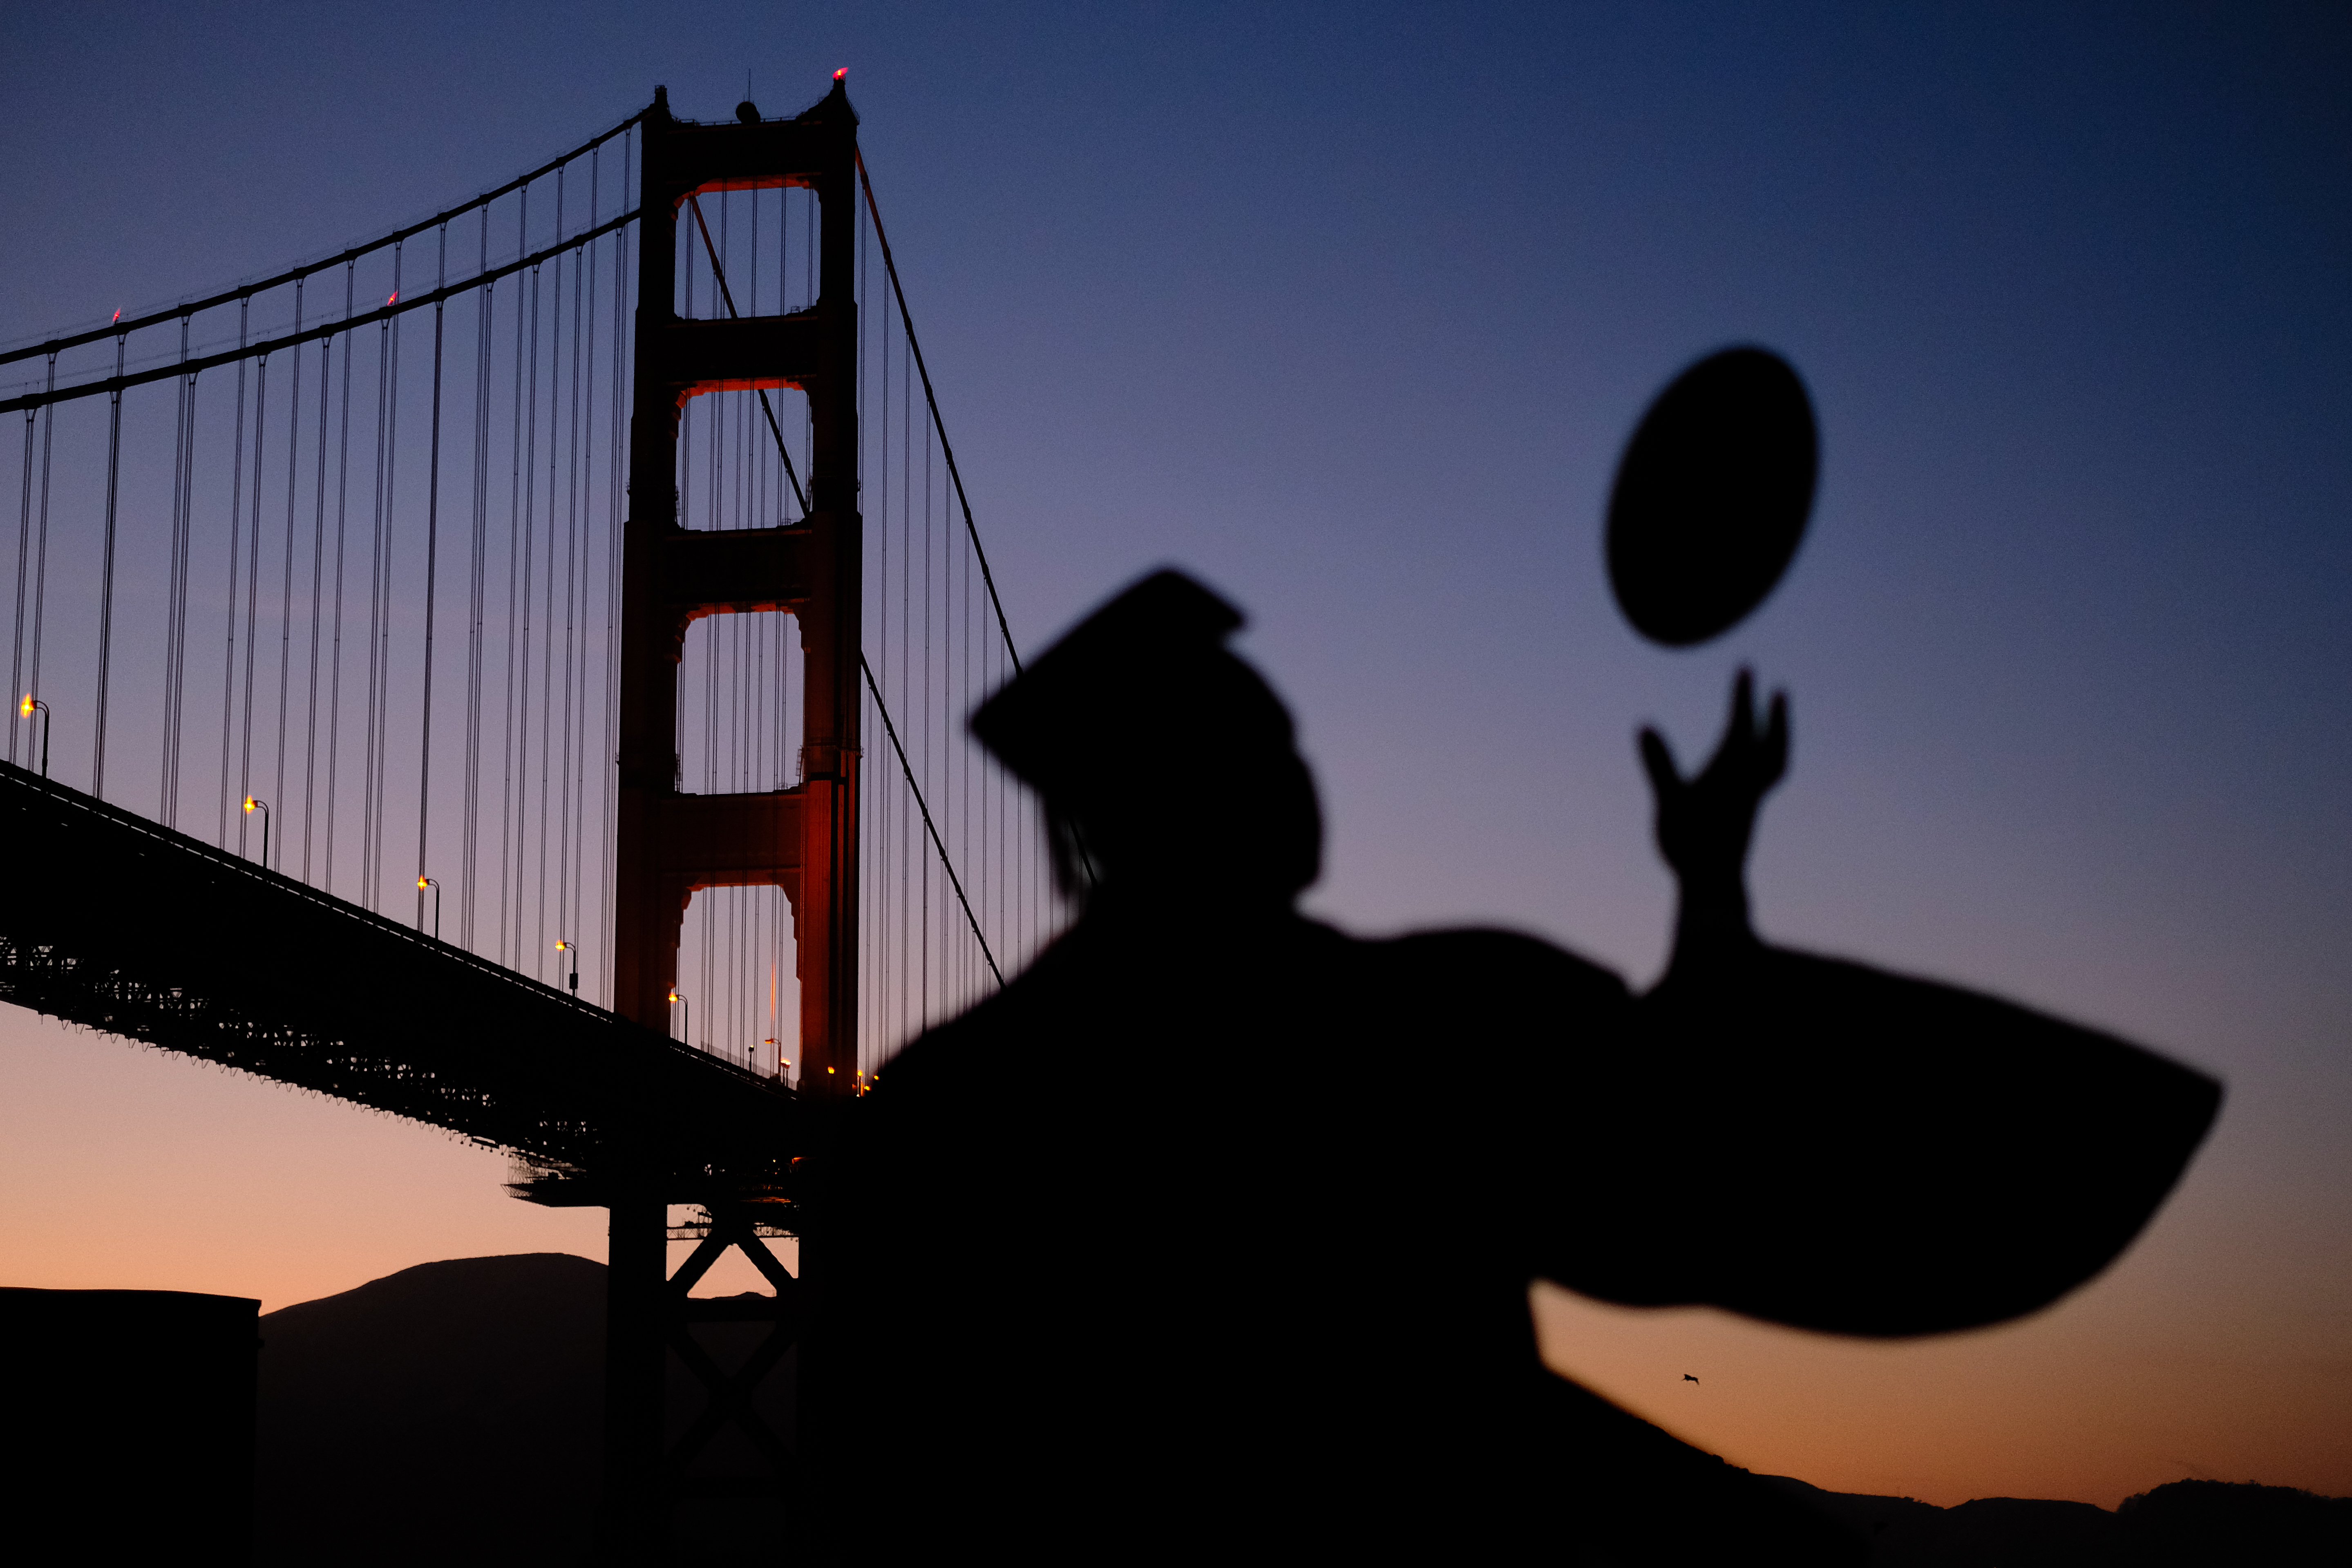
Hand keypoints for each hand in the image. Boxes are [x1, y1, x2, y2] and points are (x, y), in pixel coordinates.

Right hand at [1639, 670, 1788, 959]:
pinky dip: (1766, 763)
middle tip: (1774, 690)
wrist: (1714, 888)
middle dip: (1771, 714)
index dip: (1743, 695)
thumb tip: (1645, 726)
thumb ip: (1660, 764)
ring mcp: (1751, 802)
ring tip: (1774, 723)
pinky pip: (1765, 781)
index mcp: (1732, 774)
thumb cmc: (1690, 845)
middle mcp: (1748, 785)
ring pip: (1774, 764)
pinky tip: (1753, 768)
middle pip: (1769, 743)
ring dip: (1776, 739)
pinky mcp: (1748, 816)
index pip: (1741, 726)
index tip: (1747, 667)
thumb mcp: (1669, 801)